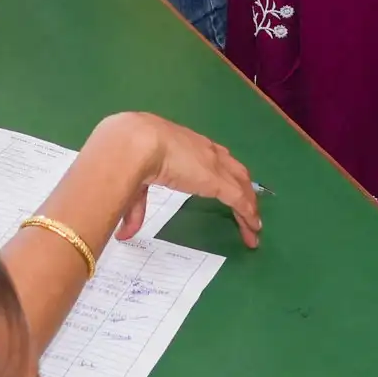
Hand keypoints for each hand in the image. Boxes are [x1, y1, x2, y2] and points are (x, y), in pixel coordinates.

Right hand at [89, 112, 260, 247]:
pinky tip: (253, 228)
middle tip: (247, 207)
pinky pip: (240, 200)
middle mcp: (205, 151)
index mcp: (186, 144)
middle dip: (242, 188)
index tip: (227, 188)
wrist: (137, 142)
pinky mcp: (218, 181)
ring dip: (249, 204)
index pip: (212, 158)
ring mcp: (214, 165)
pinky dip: (248, 214)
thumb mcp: (135, 179)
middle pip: (233, 170)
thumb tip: (123, 234)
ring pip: (241, 185)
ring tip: (254, 225)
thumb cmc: (132, 153)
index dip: (222, 174)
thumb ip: (135, 208)